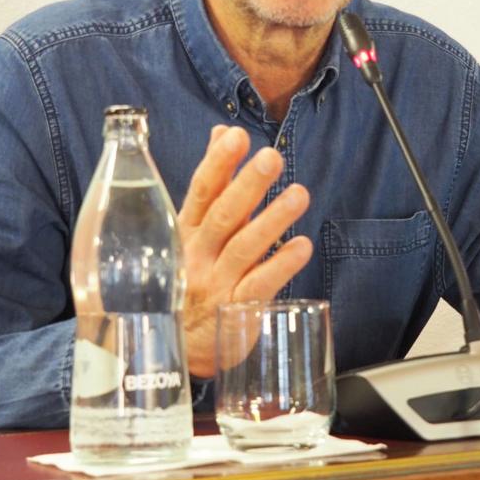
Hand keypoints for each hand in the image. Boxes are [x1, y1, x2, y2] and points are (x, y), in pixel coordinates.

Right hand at [176, 125, 311, 376]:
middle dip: (248, 185)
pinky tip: (302, 246)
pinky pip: (260, 285)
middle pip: (224, 216)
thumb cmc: (190, 274)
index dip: (217, 164)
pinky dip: (281, 265)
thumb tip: (222, 133)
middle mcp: (198, 255)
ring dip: (273, 220)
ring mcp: (216, 284)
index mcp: (185, 231)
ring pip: (245, 248)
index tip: (236, 137)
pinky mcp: (237, 311)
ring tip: (299, 194)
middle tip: (271, 157)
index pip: (200, 193)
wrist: (177, 346)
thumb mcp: (194, 226)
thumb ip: (213, 180)